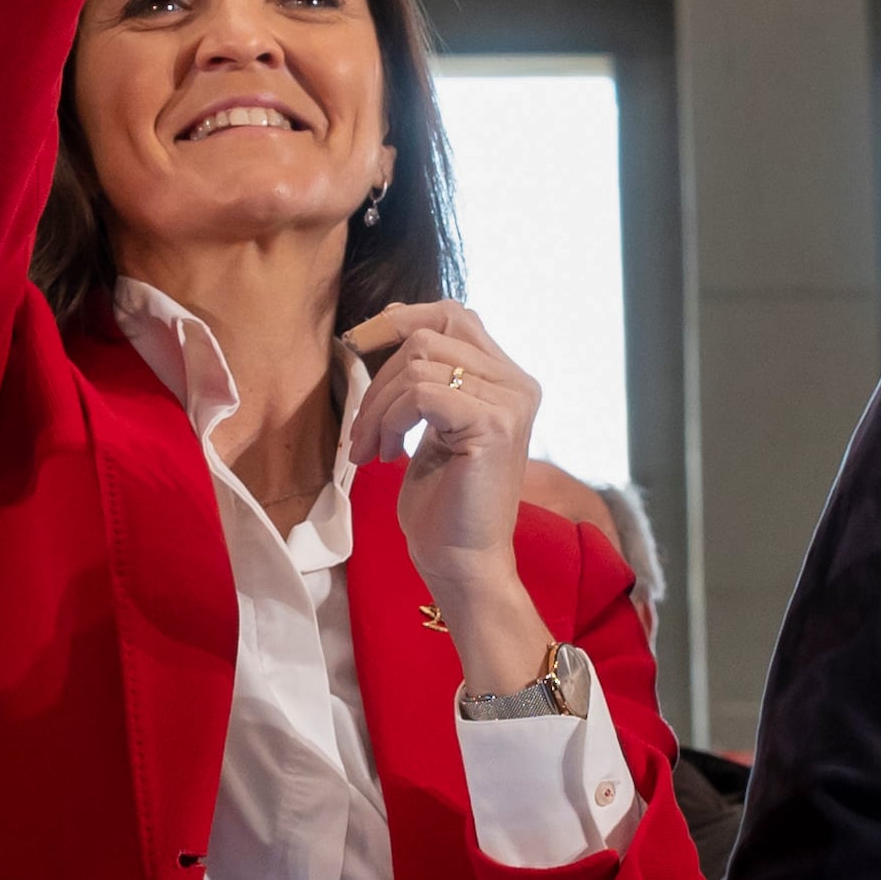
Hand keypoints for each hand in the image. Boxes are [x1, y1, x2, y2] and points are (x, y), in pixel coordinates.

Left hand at [344, 300, 553, 692]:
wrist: (462, 564)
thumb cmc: (443, 504)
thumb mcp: (433, 425)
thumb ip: (431, 376)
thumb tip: (394, 320)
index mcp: (510, 381)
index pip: (456, 315)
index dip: (405, 317)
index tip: (361, 340)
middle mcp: (519, 384)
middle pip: (432, 334)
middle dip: (380, 378)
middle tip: (362, 433)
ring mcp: (511, 402)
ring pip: (420, 362)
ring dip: (379, 407)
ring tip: (371, 449)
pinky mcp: (494, 424)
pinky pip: (421, 393)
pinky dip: (391, 420)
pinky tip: (388, 455)